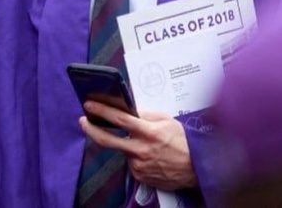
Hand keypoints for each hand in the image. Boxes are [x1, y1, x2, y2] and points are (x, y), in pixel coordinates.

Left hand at [79, 102, 197, 189]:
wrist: (198, 168)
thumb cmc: (184, 141)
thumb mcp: (166, 120)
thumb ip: (145, 115)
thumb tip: (127, 110)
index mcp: (149, 132)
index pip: (119, 119)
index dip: (101, 111)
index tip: (88, 105)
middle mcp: (141, 150)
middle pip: (106, 140)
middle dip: (90, 129)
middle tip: (83, 121)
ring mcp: (139, 165)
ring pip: (122, 151)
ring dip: (126, 145)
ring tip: (144, 144)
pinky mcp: (140, 176)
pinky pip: (131, 163)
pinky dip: (135, 157)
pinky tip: (149, 156)